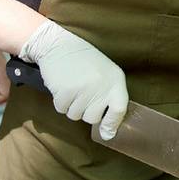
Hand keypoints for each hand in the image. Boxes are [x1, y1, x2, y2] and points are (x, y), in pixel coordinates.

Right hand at [19, 20, 127, 140]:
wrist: (59, 45)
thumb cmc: (84, 61)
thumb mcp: (104, 73)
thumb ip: (109, 98)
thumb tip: (108, 133)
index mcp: (115, 80)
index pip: (119, 109)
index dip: (113, 123)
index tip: (107, 132)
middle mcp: (101, 86)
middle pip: (93, 117)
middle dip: (85, 110)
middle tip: (82, 93)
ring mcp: (83, 90)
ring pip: (75, 116)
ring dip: (71, 106)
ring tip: (72, 86)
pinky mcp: (65, 92)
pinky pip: (62, 109)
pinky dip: (60, 101)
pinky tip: (62, 86)